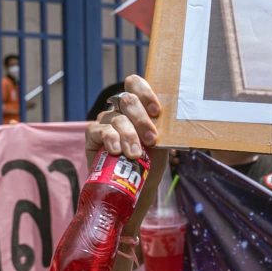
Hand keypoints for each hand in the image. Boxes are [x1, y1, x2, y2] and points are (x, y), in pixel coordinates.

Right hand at [83, 74, 168, 232]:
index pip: (135, 84)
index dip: (145, 93)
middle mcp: (120, 110)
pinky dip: (110, 140)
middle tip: (151, 139)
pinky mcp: (93, 136)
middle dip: (141, 120)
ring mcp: (106, 121)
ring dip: (129, 136)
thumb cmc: (150, 162)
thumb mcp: (162, 144)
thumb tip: (178, 122)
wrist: (135, 187)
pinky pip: (99, 131)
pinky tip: (116, 151)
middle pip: (127, 100)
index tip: (156, 111)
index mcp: (138, 107)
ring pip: (116, 118)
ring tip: (136, 155)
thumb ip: (164, 129)